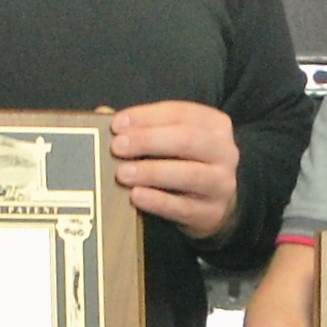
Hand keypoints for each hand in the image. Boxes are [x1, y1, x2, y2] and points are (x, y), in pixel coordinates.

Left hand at [106, 101, 240, 238]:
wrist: (215, 204)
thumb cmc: (186, 163)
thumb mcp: (171, 139)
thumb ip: (142, 126)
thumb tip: (101, 114)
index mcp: (214, 125)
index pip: (180, 113)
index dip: (147, 116)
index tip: (117, 124)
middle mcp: (225, 151)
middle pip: (186, 140)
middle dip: (148, 141)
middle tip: (117, 147)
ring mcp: (221, 184)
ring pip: (188, 174)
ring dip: (151, 172)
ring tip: (122, 174)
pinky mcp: (212, 213)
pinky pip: (183, 207)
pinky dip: (158, 201)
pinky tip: (136, 195)